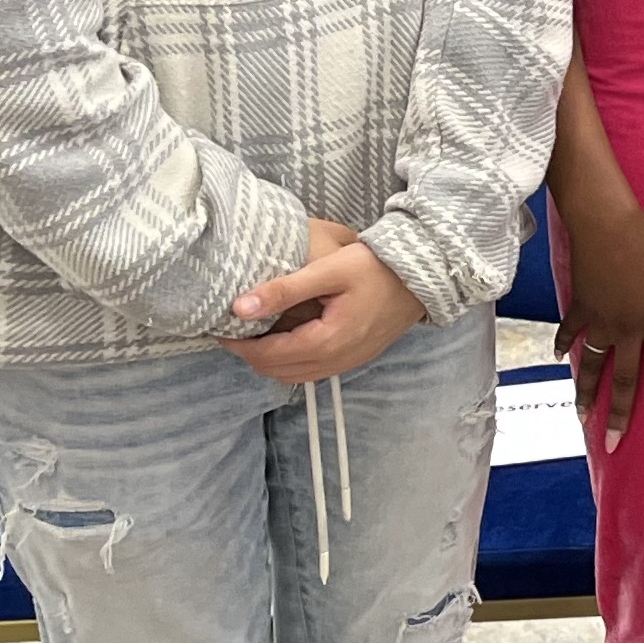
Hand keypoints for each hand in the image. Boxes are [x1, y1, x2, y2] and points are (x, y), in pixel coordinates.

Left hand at [224, 221, 427, 382]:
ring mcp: (348, 363)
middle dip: (251, 355)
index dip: (238, 345)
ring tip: (256, 334)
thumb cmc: (376, 267)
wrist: (423, 275)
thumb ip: (283, 289)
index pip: (267, 356)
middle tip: (234, 331)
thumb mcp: (328, 270)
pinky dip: (292, 360)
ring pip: (294, 375)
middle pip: (277, 372)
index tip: (221, 328)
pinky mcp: (355, 358)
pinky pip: (313, 370)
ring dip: (271, 360)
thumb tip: (239, 307)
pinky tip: (287, 337)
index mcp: (327, 342)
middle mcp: (337, 360)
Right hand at [556, 186, 643, 449]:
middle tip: (612, 444)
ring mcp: (600, 320)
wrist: (606, 222)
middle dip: (619, 415)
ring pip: (594, 366)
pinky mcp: (580, 306)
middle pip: (624, 380)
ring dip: (587, 394)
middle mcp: (627, 329)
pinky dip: (565, 345)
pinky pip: (571, 332)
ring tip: (582, 419)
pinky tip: (563, 359)